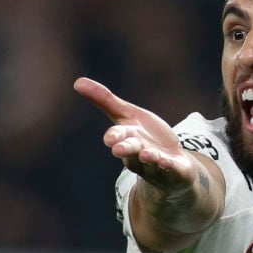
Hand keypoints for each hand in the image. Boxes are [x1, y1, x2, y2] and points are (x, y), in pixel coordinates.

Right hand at [74, 77, 199, 196]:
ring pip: (151, 161)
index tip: (110, 138)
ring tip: (147, 154)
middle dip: (126, 149)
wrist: (172, 162)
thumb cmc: (145, 137)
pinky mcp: (176, 170)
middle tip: (118, 149)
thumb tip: (77, 82)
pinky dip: (170, 165)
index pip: (119, 137)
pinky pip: (172, 169)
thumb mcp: (128, 116)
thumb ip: (105, 101)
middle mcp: (139, 154)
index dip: (115, 137)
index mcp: (128, 138)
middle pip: (132, 150)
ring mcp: (157, 164)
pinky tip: (168, 162)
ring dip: (149, 158)